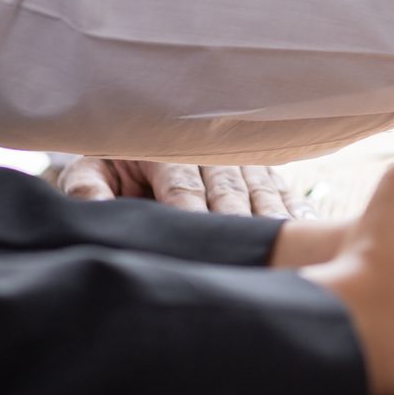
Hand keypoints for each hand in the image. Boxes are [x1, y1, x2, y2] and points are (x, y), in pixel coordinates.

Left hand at [60, 157, 314, 218]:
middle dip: (237, 220)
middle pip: (227, 188)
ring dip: (271, 217)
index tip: (200, 237)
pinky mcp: (259, 171)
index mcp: (164, 150)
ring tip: (282, 242)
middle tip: (248, 248)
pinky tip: (304, 227)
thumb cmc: (114, 166)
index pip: (182, 184)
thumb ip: (89, 190)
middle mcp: (208, 151)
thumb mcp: (92, 171)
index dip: (192, 212)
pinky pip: (281, 190)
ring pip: (259, 189)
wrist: (138, 146)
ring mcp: (238, 160)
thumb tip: (96, 209)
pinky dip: (295, 208)